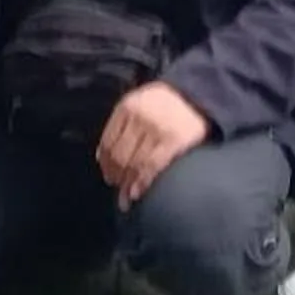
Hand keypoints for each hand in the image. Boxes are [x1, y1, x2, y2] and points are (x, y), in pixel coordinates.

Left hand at [95, 80, 212, 208]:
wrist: (194, 95)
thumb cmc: (161, 102)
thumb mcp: (136, 103)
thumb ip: (119, 126)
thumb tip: (101, 157)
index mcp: (126, 107)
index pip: (108, 141)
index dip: (105, 162)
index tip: (107, 175)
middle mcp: (139, 118)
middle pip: (120, 154)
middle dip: (115, 175)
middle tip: (116, 188)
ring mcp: (157, 129)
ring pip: (134, 163)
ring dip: (127, 184)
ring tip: (125, 198)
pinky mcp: (174, 140)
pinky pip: (153, 166)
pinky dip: (142, 182)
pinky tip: (137, 192)